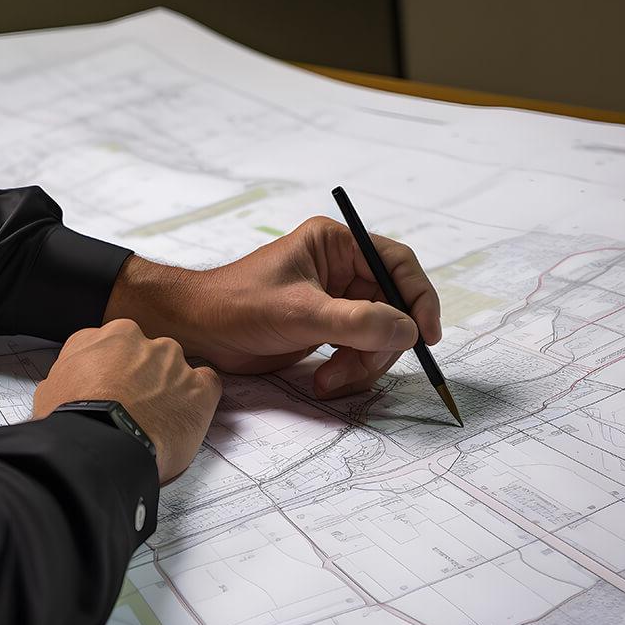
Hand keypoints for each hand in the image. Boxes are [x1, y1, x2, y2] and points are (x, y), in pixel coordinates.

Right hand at [34, 319, 221, 481]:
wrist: (100, 444)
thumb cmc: (75, 419)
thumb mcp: (52, 385)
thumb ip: (72, 371)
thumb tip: (71, 380)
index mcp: (110, 336)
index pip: (120, 344)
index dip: (118, 369)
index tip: (116, 388)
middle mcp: (145, 342)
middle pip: (151, 354)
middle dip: (146, 378)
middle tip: (136, 407)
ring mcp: (174, 363)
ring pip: (178, 369)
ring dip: (172, 389)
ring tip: (158, 420)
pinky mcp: (199, 388)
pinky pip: (208, 384)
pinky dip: (200, 399)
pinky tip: (185, 417)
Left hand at [105, 216, 441, 398]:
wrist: (197, 330)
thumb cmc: (237, 306)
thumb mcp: (300, 313)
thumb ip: (357, 322)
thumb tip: (408, 330)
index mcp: (336, 244)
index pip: (397, 264)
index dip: (419, 298)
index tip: (428, 335)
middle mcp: (339, 267)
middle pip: (392, 307)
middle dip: (381, 344)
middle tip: (361, 369)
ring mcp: (333, 299)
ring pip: (377, 334)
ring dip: (362, 363)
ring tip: (329, 380)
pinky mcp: (324, 327)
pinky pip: (358, 349)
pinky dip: (349, 369)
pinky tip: (323, 380)